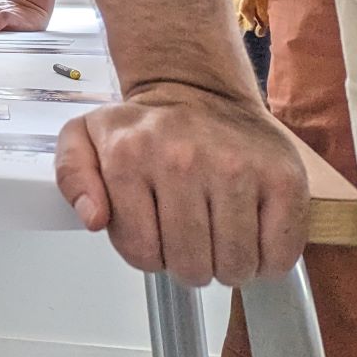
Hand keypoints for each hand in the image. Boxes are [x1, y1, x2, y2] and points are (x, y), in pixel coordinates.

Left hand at [56, 83, 307, 286]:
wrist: (199, 90)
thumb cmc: (143, 128)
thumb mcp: (85, 139)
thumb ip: (72, 177)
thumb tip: (94, 217)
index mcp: (129, 154)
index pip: (141, 252)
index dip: (147, 254)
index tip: (153, 232)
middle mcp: (183, 158)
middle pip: (190, 265)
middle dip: (187, 264)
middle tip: (189, 239)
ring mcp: (237, 167)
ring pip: (234, 266)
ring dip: (227, 266)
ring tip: (218, 238)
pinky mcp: (284, 177)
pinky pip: (279, 254)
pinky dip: (267, 260)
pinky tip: (251, 236)